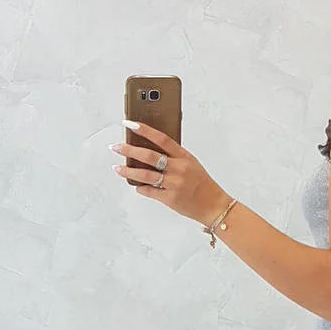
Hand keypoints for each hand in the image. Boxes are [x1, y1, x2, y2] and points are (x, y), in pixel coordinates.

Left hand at [109, 120, 229, 225]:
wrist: (214, 205)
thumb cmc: (203, 184)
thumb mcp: (192, 164)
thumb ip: (174, 157)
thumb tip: (151, 150)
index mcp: (184, 157)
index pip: (162, 138)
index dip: (144, 130)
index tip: (130, 123)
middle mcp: (179, 169)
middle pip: (149, 156)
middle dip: (129, 150)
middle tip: (116, 147)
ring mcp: (174, 184)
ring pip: (145, 175)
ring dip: (128, 171)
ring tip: (118, 168)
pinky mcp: (170, 199)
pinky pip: (149, 192)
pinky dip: (140, 188)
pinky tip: (136, 186)